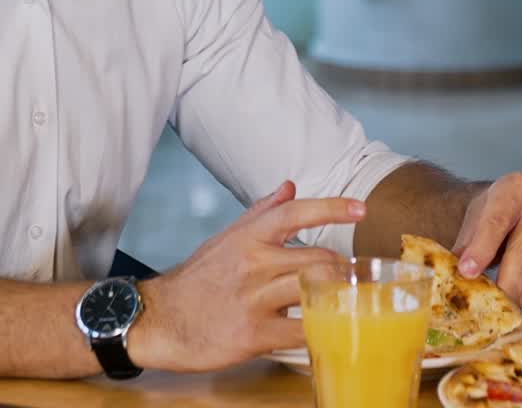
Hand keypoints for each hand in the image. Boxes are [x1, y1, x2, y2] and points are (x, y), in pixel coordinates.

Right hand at [126, 180, 363, 371]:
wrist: (160, 320)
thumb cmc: (198, 278)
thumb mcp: (226, 238)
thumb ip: (261, 212)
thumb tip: (289, 186)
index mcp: (249, 237)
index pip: (296, 212)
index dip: (332, 207)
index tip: (361, 208)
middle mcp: (254, 263)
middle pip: (317, 258)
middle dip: (341, 269)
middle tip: (355, 277)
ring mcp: (254, 300)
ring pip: (313, 291)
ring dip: (335, 298)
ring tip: (345, 302)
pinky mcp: (253, 335)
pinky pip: (301, 331)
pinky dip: (318, 331)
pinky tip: (324, 331)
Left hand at [451, 172, 521, 309]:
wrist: (508, 212)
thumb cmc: (488, 217)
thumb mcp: (471, 221)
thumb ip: (465, 247)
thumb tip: (460, 278)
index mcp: (515, 187)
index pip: (498, 220)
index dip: (482, 249)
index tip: (467, 272)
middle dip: (508, 281)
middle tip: (492, 303)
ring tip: (510, 302)